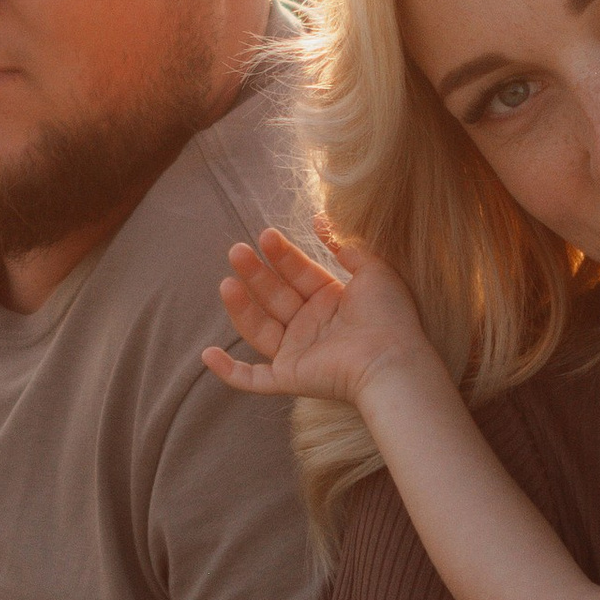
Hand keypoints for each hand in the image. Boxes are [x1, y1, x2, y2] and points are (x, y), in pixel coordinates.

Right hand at [201, 226, 435, 410]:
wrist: (391, 359)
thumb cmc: (389, 316)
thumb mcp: (373, 270)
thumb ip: (347, 245)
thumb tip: (321, 220)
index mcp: (331, 301)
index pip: (297, 273)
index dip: (281, 255)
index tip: (267, 235)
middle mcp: (311, 327)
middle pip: (274, 296)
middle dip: (256, 274)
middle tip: (237, 250)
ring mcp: (298, 354)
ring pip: (259, 329)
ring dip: (241, 307)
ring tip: (227, 282)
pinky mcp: (290, 378)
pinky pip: (253, 379)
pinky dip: (229, 372)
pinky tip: (207, 354)